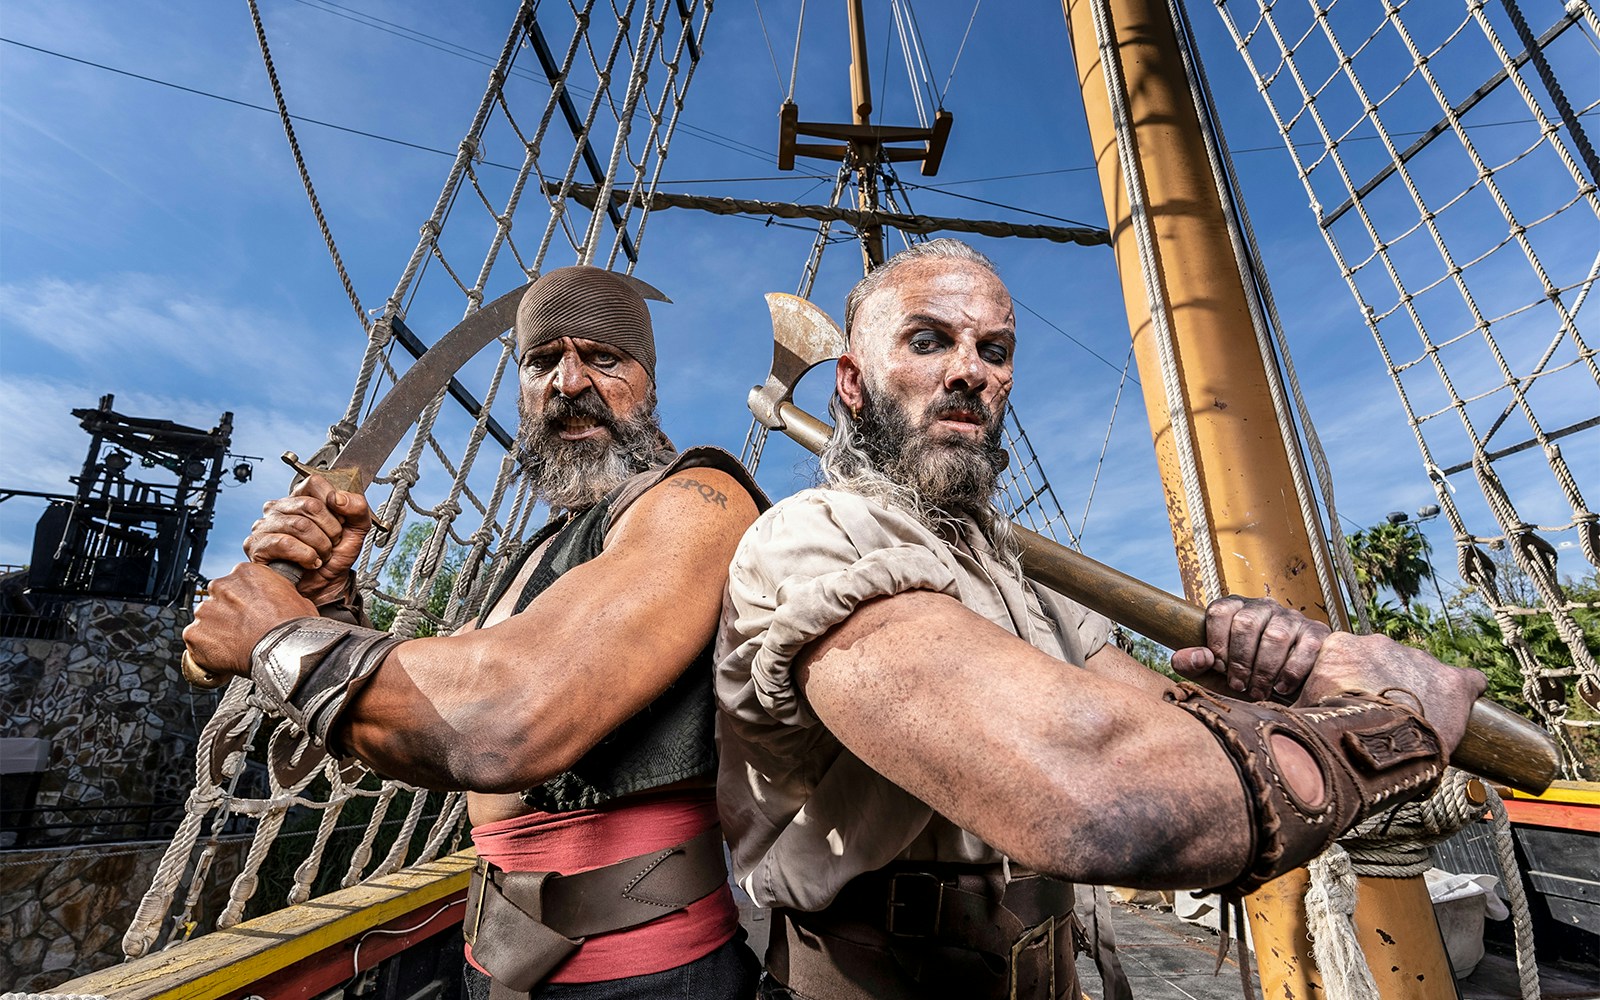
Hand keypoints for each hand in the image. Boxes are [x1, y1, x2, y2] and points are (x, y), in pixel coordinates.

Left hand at [183, 563, 318, 676]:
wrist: (286, 652)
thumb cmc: (295, 627)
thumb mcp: (296, 597)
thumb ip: (276, 593)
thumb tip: (276, 600)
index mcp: (245, 572)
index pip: (237, 582)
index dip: (246, 599)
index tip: (252, 611)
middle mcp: (221, 586)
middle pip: (218, 599)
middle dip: (228, 614)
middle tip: (245, 629)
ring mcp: (205, 611)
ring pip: (206, 620)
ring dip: (217, 631)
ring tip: (236, 646)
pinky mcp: (194, 634)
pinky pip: (196, 642)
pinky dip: (206, 650)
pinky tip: (224, 657)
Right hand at [244, 474, 372, 605]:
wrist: (325, 588)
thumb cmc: (335, 558)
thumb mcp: (356, 530)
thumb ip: (357, 508)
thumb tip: (337, 498)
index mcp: (300, 498)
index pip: (314, 483)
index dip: (334, 506)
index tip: (339, 524)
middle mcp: (278, 508)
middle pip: (311, 506)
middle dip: (330, 531)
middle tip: (330, 545)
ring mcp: (264, 526)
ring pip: (300, 525)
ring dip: (320, 546)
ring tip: (320, 556)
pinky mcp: (256, 546)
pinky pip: (283, 543)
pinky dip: (305, 555)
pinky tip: (309, 562)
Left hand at [1170, 595, 1328, 701]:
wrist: (1284, 687)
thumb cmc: (1241, 676)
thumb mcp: (1210, 673)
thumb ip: (1191, 664)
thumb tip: (1199, 657)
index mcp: (1234, 608)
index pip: (1219, 612)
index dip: (1216, 642)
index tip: (1219, 668)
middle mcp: (1262, 606)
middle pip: (1246, 624)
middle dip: (1240, 660)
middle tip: (1238, 685)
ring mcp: (1291, 617)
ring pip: (1276, 636)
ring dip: (1264, 669)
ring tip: (1258, 690)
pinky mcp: (1316, 632)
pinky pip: (1307, 647)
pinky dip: (1292, 671)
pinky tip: (1281, 687)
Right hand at [1297, 631, 1485, 753]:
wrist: (1373, 742)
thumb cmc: (1334, 729)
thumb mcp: (1307, 708)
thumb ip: (1304, 703)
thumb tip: (1282, 717)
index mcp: (1341, 648)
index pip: (1346, 658)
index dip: (1350, 681)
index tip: (1352, 700)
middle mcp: (1380, 644)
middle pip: (1383, 662)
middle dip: (1384, 684)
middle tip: (1381, 715)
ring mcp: (1417, 659)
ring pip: (1419, 672)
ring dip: (1416, 691)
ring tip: (1414, 721)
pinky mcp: (1452, 681)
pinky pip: (1467, 680)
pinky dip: (1464, 691)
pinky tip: (1461, 704)